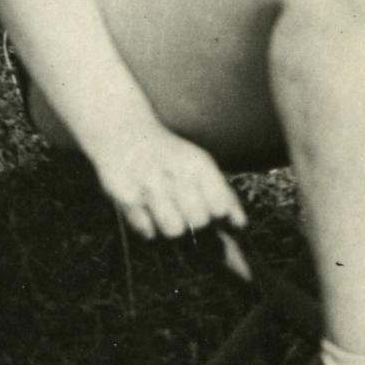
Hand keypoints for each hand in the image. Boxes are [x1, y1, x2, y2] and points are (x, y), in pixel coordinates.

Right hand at [89, 119, 241, 242]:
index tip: (211, 211)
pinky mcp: (125, 199)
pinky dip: (150, 229)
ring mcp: (149, 187)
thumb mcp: (200, 164)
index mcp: (198, 165)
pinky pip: (146, 231)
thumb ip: (222, 193)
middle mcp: (175, 174)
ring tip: (168, 215)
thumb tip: (240, 225)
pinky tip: (149, 214)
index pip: (220, 206)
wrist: (124, 133)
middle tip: (186, 212)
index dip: (218, 215)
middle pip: (199, 221)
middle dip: (196, 224)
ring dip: (173, 228)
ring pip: (174, 230)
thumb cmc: (170, 155)